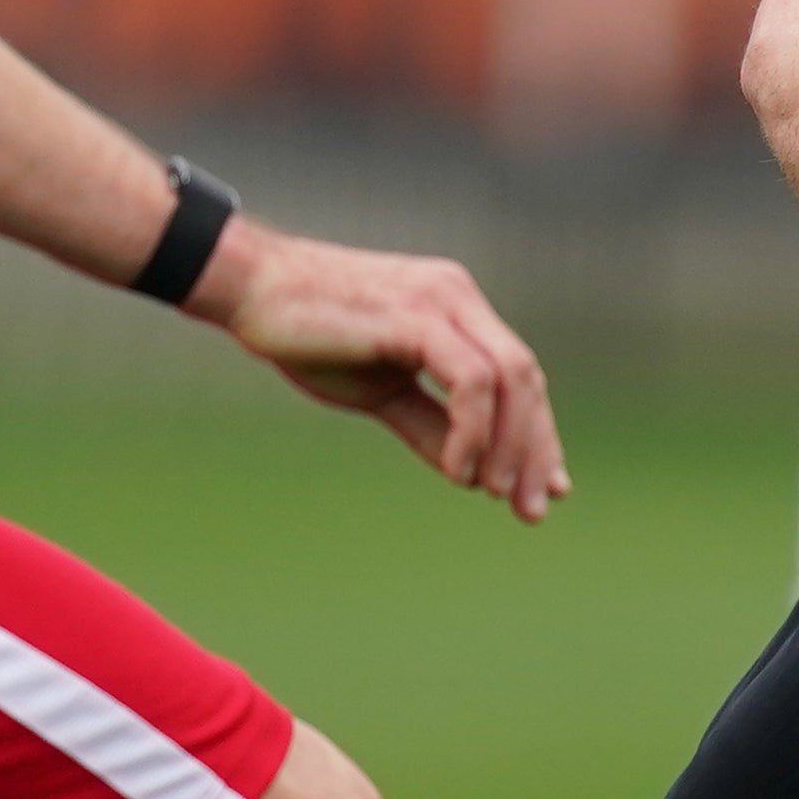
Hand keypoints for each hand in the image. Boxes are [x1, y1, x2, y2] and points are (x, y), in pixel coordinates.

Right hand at [196, 224, 568, 520]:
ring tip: (491, 492)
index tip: (548, 488)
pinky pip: (471, 380)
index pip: (518, 375)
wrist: (251, 289)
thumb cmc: (310, 336)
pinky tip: (458, 470)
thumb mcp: (381, 391)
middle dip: (535, 448)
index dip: (539, 433)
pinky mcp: (415, 316)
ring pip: (510, 377)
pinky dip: (474, 430)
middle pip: (526, 377)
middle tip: (530, 509)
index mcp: (455, 309)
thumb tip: (471, 473)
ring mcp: (440, 301)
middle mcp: (458, 298)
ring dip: (510, 444)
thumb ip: (428, 424)